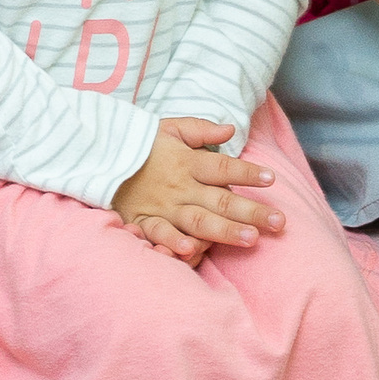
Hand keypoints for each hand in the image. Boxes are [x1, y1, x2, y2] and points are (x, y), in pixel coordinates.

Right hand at [111, 117, 283, 265]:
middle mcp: (180, 186)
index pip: (223, 166)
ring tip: (251, 239)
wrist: (99, 157)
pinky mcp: (145, 221)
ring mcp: (163, 206)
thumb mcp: (170, 128)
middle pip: (221, 199)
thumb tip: (231, 128)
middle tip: (279, 222)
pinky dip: (174, 242)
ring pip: (199, 220)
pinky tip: (192, 251)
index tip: (272, 179)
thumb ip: (200, 128)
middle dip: (252, 211)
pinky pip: (161, 234)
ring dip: (226, 230)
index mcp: (187, 161)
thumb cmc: (140, 145)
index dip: (248, 172)